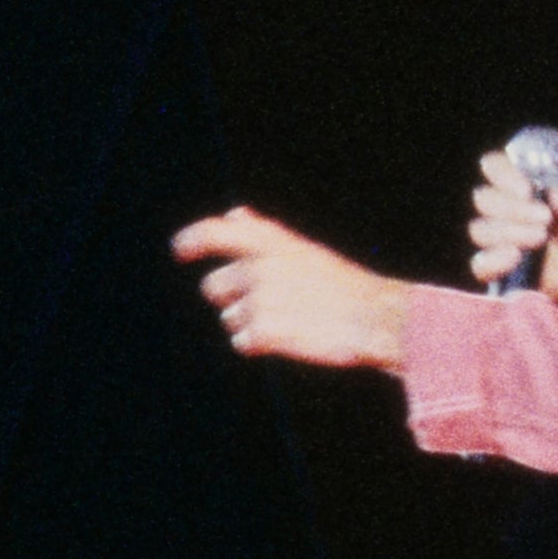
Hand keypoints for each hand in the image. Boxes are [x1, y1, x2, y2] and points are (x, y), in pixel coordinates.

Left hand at [174, 207, 414, 368]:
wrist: (378, 319)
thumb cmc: (343, 287)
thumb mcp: (303, 249)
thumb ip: (263, 231)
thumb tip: (235, 213)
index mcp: (272, 242)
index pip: (214, 232)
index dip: (191, 240)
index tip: (179, 250)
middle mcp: (260, 266)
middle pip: (213, 287)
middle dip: (231, 299)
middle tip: (267, 305)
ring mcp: (260, 299)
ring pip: (229, 318)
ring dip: (250, 325)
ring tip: (290, 322)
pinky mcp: (264, 330)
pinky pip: (241, 343)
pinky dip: (260, 345)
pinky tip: (290, 339)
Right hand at [463, 149, 557, 305]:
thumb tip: (555, 196)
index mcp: (522, 185)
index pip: (494, 166)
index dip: (503, 173)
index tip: (527, 189)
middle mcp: (504, 209)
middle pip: (484, 198)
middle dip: (513, 207)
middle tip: (545, 217)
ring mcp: (499, 240)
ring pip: (481, 229)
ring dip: (509, 231)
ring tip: (541, 236)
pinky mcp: (500, 270)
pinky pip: (481, 266)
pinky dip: (494, 261)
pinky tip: (515, 256)